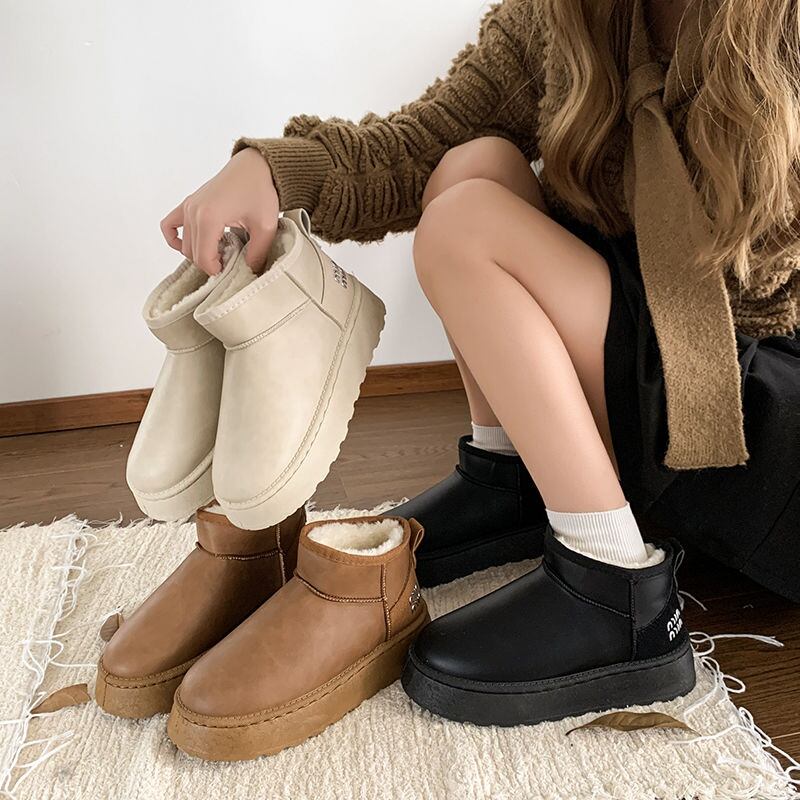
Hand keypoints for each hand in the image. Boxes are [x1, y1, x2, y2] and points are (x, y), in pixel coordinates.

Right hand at [160, 148, 278, 274]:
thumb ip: (257, 253)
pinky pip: (169, 225)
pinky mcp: (188, 203)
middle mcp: (193, 212)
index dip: (216, 270)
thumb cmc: (260, 192)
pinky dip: (175, 238)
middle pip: (192, 253)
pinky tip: (191, 244)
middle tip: (229, 262)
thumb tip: (250, 271)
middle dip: (209, 263)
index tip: (230, 270)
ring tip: (220, 252)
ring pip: (184, 244)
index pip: (203, 258)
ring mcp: (188, 206)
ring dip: (199, 253)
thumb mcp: (265, 227)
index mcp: (209, 218)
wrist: (254, 167)